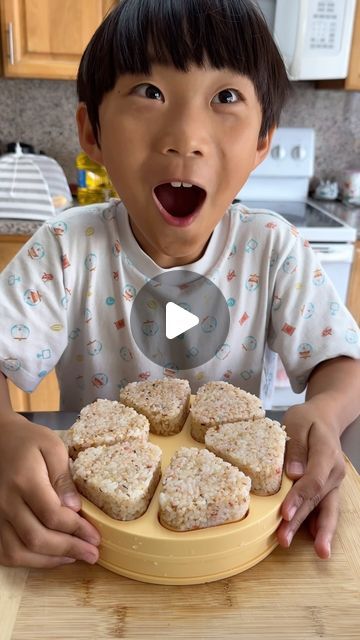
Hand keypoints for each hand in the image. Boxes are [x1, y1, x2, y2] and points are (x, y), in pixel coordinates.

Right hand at [0, 413, 100, 567]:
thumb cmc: (28, 441)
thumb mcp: (52, 446)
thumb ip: (63, 476)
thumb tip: (75, 508)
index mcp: (24, 481)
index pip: (52, 515)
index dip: (76, 530)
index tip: (95, 536)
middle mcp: (6, 502)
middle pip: (37, 538)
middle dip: (69, 549)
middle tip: (92, 554)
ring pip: (18, 552)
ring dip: (48, 561)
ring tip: (73, 557)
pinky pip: (4, 552)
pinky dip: (27, 561)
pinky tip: (47, 556)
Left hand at [277, 401, 345, 558]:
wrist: (326, 417)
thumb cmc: (308, 419)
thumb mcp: (298, 422)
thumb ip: (296, 447)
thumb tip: (293, 473)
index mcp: (326, 454)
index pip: (312, 481)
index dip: (298, 499)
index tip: (284, 513)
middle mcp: (334, 472)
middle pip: (316, 500)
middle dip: (300, 521)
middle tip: (284, 539)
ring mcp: (334, 482)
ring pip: (326, 508)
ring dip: (319, 531)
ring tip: (319, 552)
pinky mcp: (329, 487)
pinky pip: (328, 508)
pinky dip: (322, 525)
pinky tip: (316, 540)